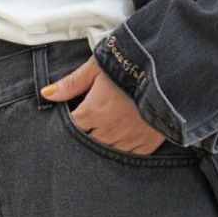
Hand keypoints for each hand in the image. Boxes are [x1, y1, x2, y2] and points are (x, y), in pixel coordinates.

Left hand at [41, 56, 166, 155]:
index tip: (75, 117)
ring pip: (107, 151)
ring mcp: (129, 139)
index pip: (72, 127)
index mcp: (94, 111)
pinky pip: (129, 154)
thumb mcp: (97, 66)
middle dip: (86, 135)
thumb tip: (47, 94)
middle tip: (93, 124)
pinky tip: (124, 138)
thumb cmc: (132, 62)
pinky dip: (124, 148)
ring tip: (109, 129)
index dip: (71, 122)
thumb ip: (71, 83)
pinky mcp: (147, 144)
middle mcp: (109, 130)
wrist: (171, 67)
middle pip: (88, 142)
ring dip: (104, 143)